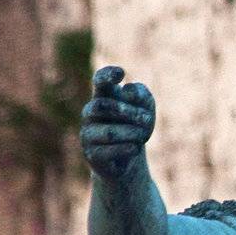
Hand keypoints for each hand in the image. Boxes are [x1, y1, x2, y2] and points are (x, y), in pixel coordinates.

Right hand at [80, 65, 155, 179]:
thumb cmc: (135, 129)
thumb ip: (142, 95)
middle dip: (129, 112)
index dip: (107, 75)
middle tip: (147, 119)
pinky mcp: (92, 154)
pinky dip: (128, 148)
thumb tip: (128, 92)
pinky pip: (110, 150)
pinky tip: (135, 148)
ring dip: (131, 133)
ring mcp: (88, 133)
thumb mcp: (146, 110)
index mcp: (103, 96)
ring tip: (143, 136)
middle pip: (102, 106)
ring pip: (109, 132)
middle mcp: (90, 112)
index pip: (99, 80)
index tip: (121, 74)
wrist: (128, 161)